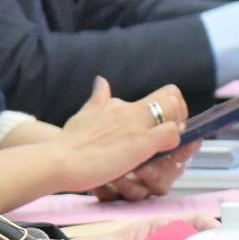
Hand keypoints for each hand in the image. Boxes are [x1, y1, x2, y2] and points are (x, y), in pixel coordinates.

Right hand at [51, 77, 185, 193]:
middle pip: (171, 96)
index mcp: (118, 104)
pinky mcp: (143, 142)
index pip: (155, 95)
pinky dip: (173, 143)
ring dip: (177, 128)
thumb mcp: (84, 114)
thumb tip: (100, 80)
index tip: (163, 123)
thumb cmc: (68, 142)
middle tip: (172, 132)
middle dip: (179, 112)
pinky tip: (159, 153)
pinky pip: (172, 134)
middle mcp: (131, 109)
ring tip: (166, 145)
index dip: (166, 108)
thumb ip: (97, 99)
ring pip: (174, 112)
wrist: (60, 159)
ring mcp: (138, 124)